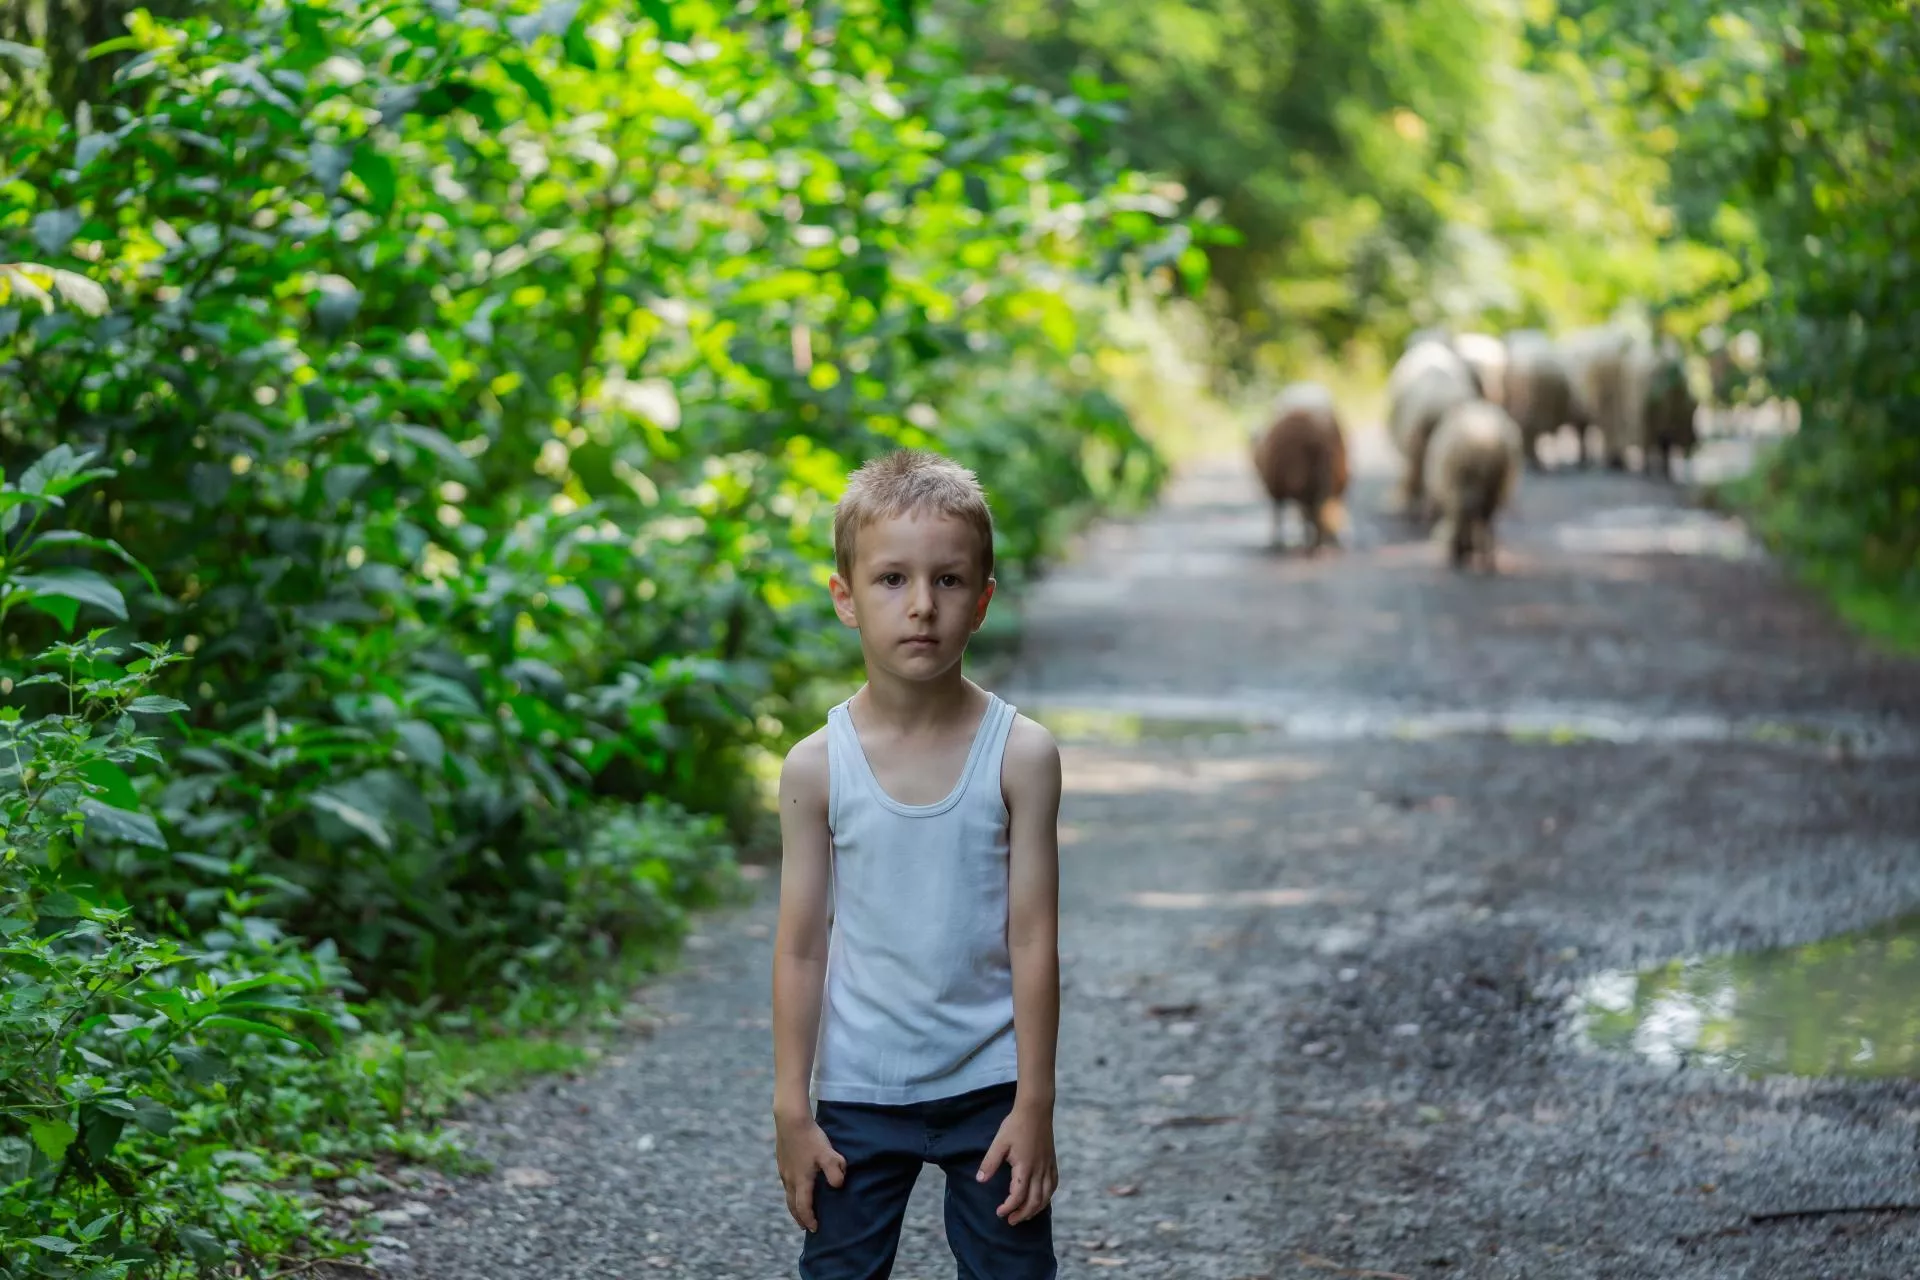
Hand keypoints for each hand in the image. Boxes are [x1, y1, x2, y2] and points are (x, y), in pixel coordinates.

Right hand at [775, 1109, 845, 1232]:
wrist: (790, 1120)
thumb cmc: (811, 1138)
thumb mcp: (827, 1154)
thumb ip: (835, 1171)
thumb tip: (838, 1186)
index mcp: (801, 1181)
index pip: (803, 1208)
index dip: (809, 1220)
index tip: (815, 1228)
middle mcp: (789, 1179)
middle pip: (792, 1205)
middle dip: (799, 1218)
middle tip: (805, 1227)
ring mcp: (784, 1171)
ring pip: (788, 1195)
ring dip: (794, 1206)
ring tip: (800, 1211)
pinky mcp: (782, 1162)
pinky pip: (786, 1184)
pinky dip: (792, 1193)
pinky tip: (797, 1187)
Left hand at [975, 1102, 1057, 1225]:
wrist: (1036, 1110)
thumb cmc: (1015, 1125)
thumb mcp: (999, 1143)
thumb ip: (990, 1162)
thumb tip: (980, 1180)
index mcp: (1025, 1167)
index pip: (1018, 1196)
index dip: (1009, 1207)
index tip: (999, 1212)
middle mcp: (1039, 1170)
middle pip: (1034, 1201)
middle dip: (1023, 1214)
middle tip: (1011, 1221)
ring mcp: (1048, 1166)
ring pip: (1046, 1196)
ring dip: (1036, 1209)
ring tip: (1025, 1215)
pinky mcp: (1052, 1162)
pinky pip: (1053, 1185)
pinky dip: (1048, 1196)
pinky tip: (1042, 1199)